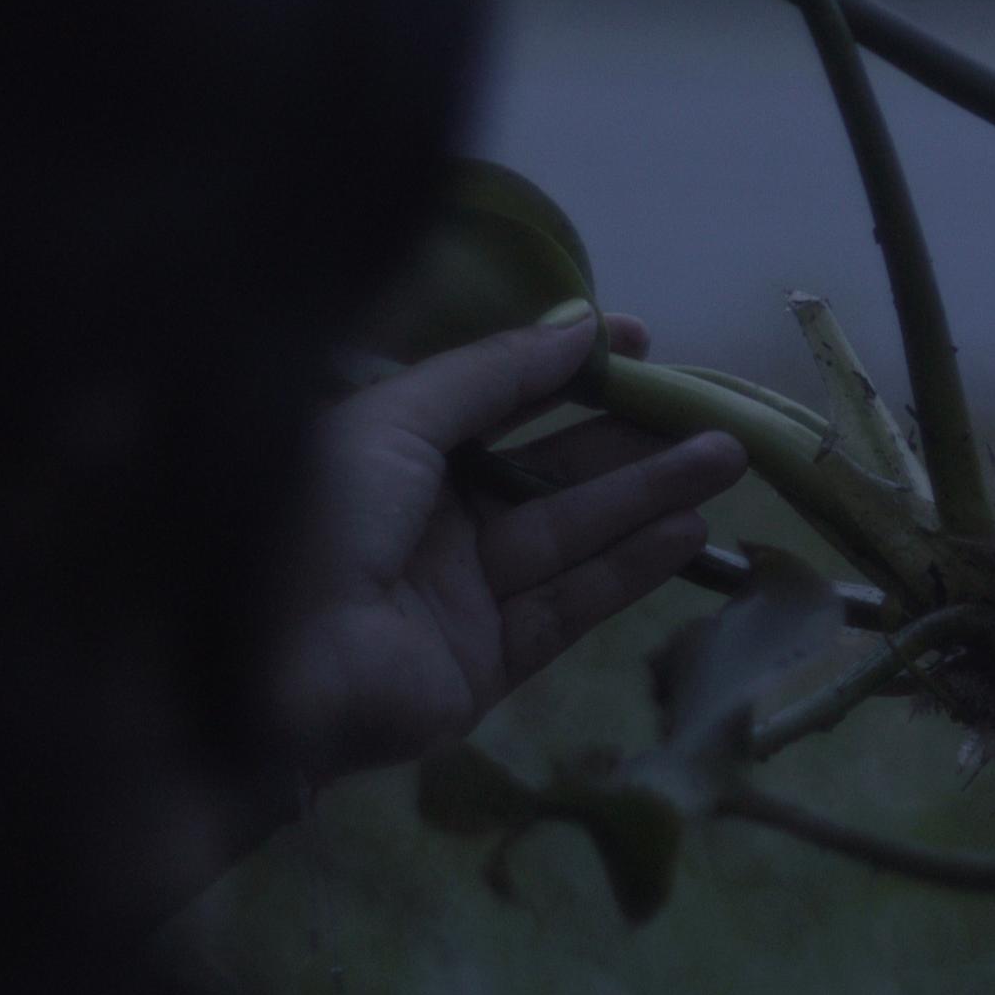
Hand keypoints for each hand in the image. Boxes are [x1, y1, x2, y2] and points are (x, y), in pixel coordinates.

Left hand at [274, 315, 746, 784]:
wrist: (268, 665)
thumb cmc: (317, 519)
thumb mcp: (395, 418)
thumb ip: (493, 375)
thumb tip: (579, 328)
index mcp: (394, 455)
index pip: (499, 403)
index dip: (569, 372)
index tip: (643, 345)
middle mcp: (429, 521)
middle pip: (550, 472)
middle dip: (632, 442)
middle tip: (713, 417)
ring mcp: (459, 597)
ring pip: (570, 536)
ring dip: (650, 498)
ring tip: (726, 461)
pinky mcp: (484, 666)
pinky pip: (567, 606)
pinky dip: (628, 570)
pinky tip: (687, 533)